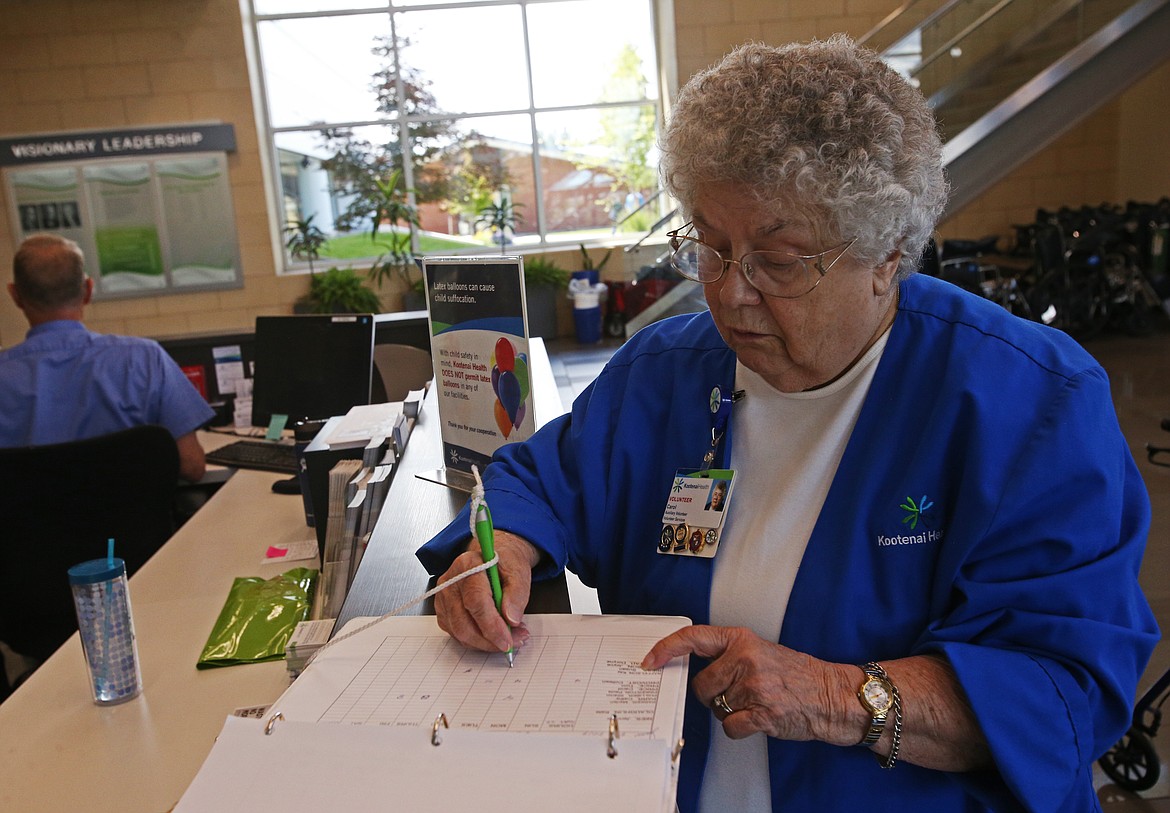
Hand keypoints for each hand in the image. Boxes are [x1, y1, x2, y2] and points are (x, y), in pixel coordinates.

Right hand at [433, 531, 539, 654]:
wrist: (492, 561)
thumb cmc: (504, 565)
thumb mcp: (518, 572)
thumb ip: (517, 594)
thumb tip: (511, 619)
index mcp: (467, 565)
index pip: (475, 600)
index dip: (492, 625)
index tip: (508, 639)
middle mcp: (450, 581)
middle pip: (463, 622)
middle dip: (490, 640)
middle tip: (513, 642)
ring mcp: (443, 598)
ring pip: (459, 633)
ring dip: (485, 643)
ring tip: (508, 637)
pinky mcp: (443, 612)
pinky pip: (458, 636)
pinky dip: (477, 641)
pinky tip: (493, 635)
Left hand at [642, 625, 854, 743]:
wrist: (830, 695)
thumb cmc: (794, 674)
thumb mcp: (759, 650)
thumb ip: (727, 655)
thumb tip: (687, 666)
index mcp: (741, 639)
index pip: (693, 638)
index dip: (666, 649)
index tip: (649, 661)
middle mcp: (745, 659)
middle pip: (700, 685)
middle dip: (712, 695)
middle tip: (737, 692)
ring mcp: (754, 686)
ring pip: (716, 708)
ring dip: (730, 711)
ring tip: (756, 702)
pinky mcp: (763, 714)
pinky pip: (730, 727)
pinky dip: (739, 729)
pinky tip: (758, 719)